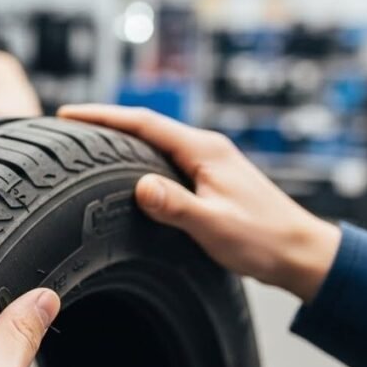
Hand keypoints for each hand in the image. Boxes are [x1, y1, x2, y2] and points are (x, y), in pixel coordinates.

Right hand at [59, 104, 341, 302]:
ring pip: (153, 142)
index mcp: (204, 150)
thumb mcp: (215, 226)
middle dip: (104, 122)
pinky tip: (121, 170)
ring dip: (119, 139)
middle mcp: (205, 148)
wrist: (301, 253)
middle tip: (65, 127)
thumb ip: (176, 206)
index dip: (102, 116)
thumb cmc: (264, 240)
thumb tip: (140, 187)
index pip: (143, 123)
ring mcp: (207, 161)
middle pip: (144, 126)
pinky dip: (135, 156)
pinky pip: (162, 158)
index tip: (68, 114)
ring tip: (84, 144)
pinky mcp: (207, 178)